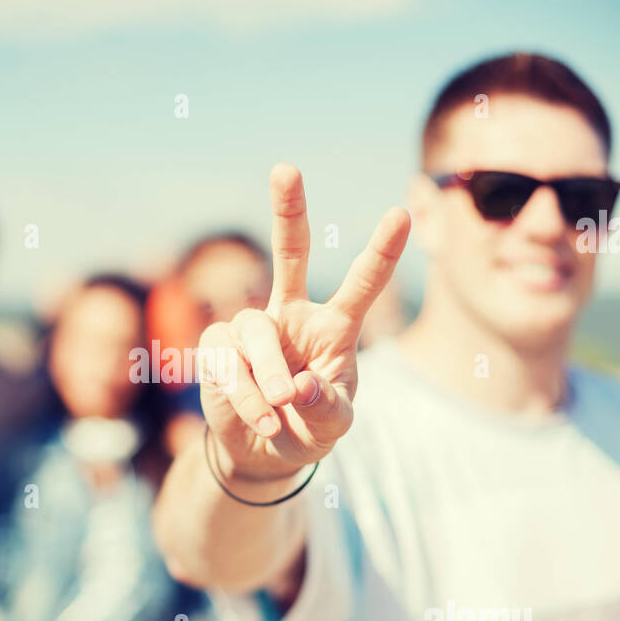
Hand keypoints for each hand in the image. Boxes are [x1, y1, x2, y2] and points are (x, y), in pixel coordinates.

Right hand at [199, 163, 409, 481]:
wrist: (262, 452)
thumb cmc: (309, 426)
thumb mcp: (332, 425)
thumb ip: (326, 405)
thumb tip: (299, 384)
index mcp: (334, 327)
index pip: (362, 285)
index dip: (381, 251)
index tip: (401, 214)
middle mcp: (292, 316)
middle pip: (289, 252)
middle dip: (287, 210)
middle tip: (286, 169)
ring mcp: (252, 329)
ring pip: (254, 329)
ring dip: (268, 373)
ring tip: (278, 407)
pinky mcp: (218, 349)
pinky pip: (226, 361)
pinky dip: (244, 395)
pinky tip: (260, 418)